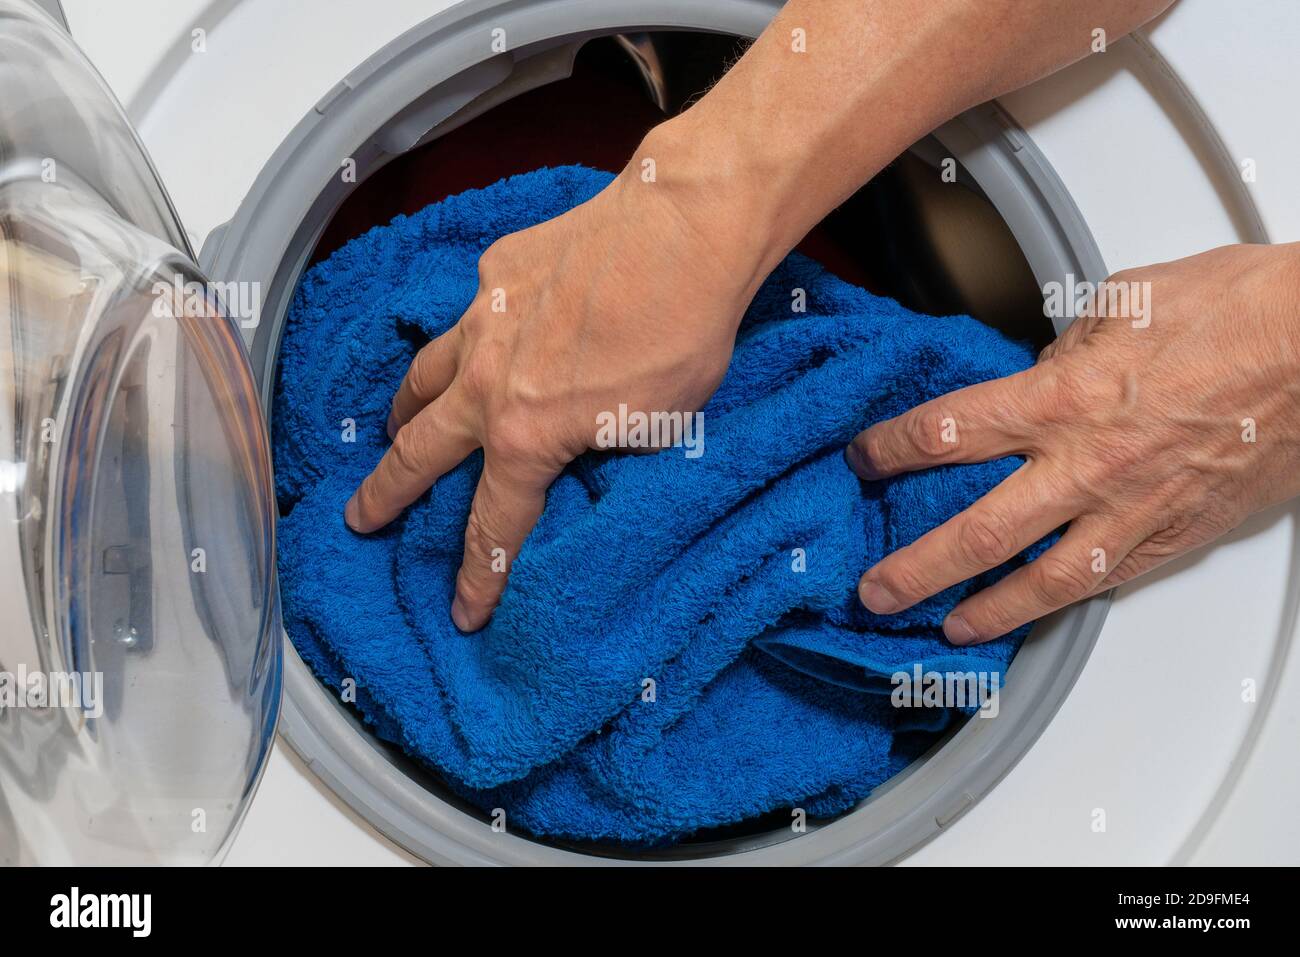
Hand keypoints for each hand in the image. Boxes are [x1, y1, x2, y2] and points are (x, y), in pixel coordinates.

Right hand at [345, 144, 764, 631]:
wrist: (683, 231)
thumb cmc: (682, 335)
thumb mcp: (652, 429)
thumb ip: (598, 451)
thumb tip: (580, 453)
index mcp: (525, 436)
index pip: (491, 525)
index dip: (477, 576)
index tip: (463, 611)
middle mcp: (486, 384)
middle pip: (419, 454)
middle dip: (387, 495)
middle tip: (362, 518)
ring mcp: (483, 321)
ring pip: (422, 377)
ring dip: (404, 412)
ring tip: (395, 428)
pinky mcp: (497, 270)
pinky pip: (466, 316)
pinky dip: (463, 339)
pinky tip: (478, 338)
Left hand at [849, 243, 1299, 643]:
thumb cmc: (1238, 310)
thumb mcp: (1121, 301)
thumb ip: (1063, 346)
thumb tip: (1036, 368)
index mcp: (1061, 400)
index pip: (947, 434)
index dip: (891, 450)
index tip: (865, 459)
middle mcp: (1087, 467)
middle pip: (976, 533)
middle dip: (914, 569)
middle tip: (874, 590)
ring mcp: (1133, 512)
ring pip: (1043, 583)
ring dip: (986, 611)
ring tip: (949, 628)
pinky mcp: (1178, 536)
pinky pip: (1109, 581)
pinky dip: (1066, 603)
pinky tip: (1041, 612)